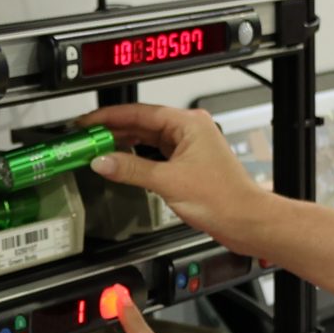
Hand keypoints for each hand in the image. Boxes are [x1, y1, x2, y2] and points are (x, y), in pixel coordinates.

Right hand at [76, 103, 281, 256]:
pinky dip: (136, 157)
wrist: (245, 221)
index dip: (109, 116)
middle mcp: (190, 130)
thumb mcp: (168, 181)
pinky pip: (155, 153)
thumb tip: (103, 161)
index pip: (139, 112)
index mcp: (188, 123)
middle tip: (87, 136)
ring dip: (123, 143)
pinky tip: (122, 162)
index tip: (88, 121)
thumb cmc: (223, 198)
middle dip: (113, 129)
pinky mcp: (188, 163)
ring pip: (148, 138)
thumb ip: (131, 170)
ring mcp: (189, 146)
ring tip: (98, 147)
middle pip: (142, 123)